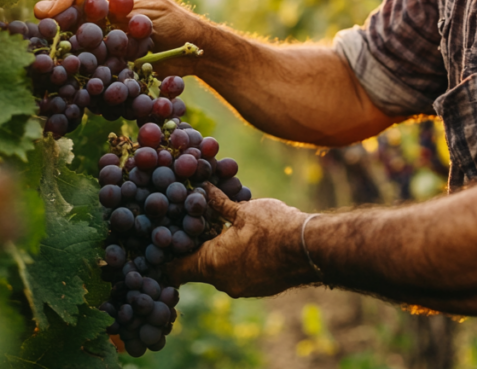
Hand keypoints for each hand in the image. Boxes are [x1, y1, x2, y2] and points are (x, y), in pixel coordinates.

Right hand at [33, 0, 200, 56]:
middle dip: (55, 24)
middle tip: (41, 33)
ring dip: (64, 48)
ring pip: (74, 40)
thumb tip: (87, 10)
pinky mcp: (106, 59)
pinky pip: (87, 62)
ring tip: (51, 57)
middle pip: (70, 15)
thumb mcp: (148, 8)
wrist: (194, 53)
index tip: (47, 11)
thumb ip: (118, 9)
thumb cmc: (175, 21)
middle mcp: (103, 13)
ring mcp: (103, 36)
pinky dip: (79, 68)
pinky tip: (70, 75)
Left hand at [168, 186, 315, 297]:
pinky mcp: (260, 288)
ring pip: (223, 271)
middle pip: (200, 268)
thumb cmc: (272, 226)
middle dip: (201, 247)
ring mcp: (243, 289)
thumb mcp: (243, 209)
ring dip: (223, 253)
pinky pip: (241, 274)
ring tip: (229, 229)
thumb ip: (219, 203)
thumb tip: (203, 188)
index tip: (168, 240)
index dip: (168, 254)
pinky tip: (251, 241)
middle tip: (202, 225)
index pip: (176, 269)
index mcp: (211, 264)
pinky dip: (240, 260)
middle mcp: (223, 283)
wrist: (308, 248)